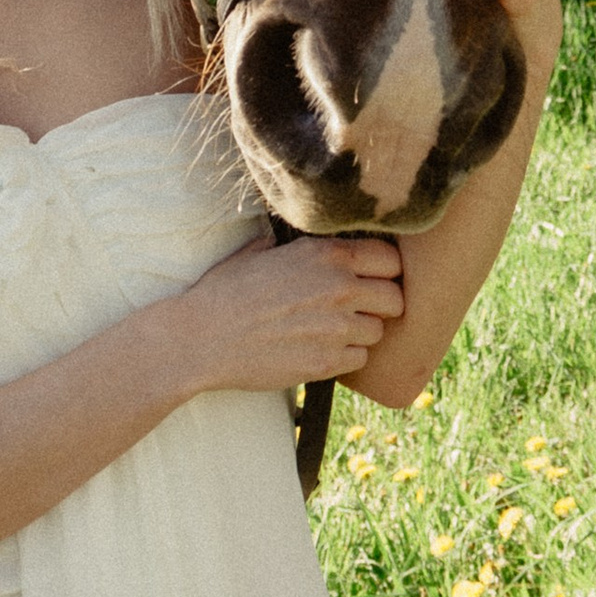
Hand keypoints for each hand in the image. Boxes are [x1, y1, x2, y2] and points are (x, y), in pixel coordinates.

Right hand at [167, 228, 405, 395]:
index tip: (371, 279)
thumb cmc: (223, 292)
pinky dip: (347, 358)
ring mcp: (335, 328)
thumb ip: (295, 245)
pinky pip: (360, 360)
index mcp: (325, 254)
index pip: (391, 259)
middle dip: (381, 304)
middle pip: (396, 298)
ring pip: (379, 331)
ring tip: (333, 331)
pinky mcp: (327, 362)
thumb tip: (304, 234)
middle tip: (357, 309)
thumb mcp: (259, 251)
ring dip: (362, 332)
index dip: (384, 270)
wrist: (200, 339)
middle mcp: (338, 287)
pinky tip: (322, 350)